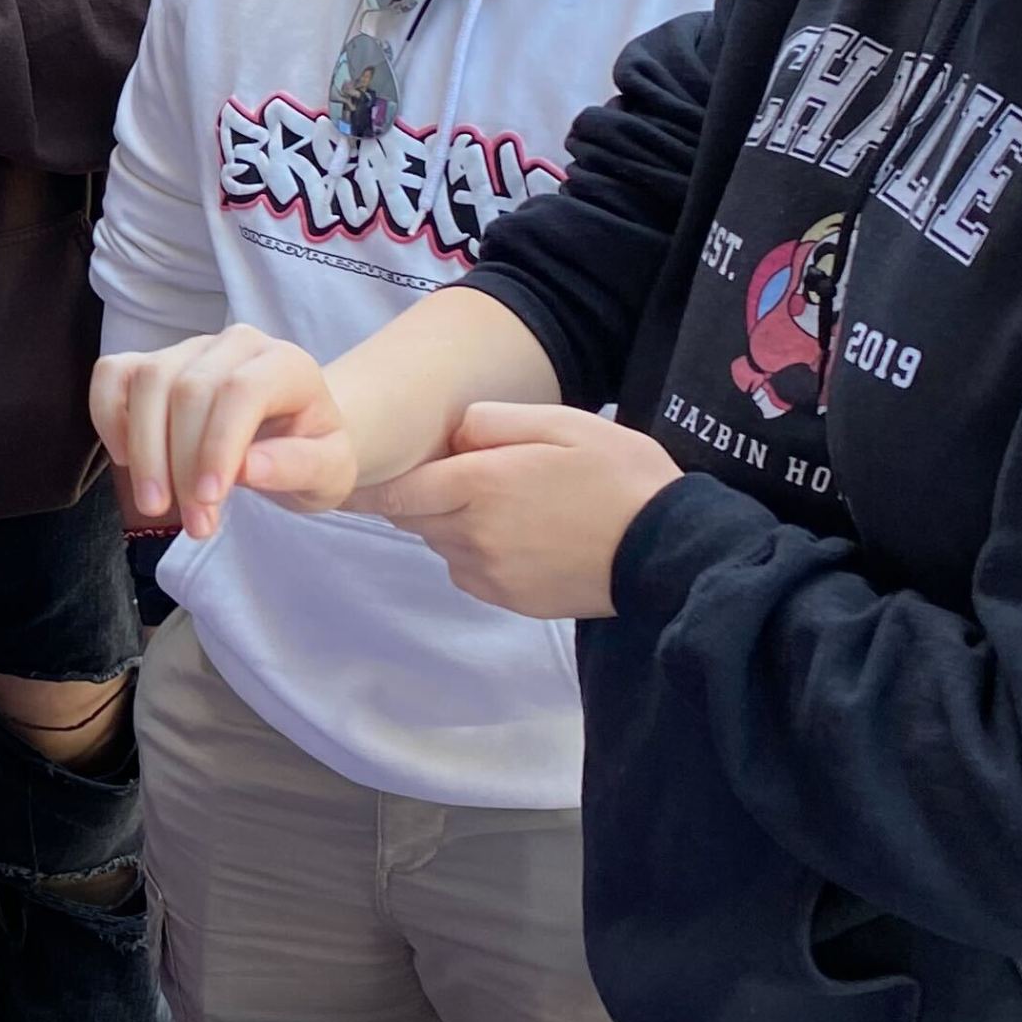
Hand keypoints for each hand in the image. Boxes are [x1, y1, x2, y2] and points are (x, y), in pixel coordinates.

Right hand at [89, 325, 363, 539]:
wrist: (296, 433)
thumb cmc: (312, 451)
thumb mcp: (329, 470)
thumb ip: (298, 465)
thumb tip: (247, 468)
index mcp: (286, 364)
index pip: (241, 390)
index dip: (217, 445)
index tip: (208, 500)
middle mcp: (235, 344)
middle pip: (187, 389)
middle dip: (181, 463)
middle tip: (194, 524)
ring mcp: (188, 349)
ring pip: (146, 381)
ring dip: (144, 451)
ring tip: (156, 505)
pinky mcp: (152, 363)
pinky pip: (112, 375)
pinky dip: (109, 418)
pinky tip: (126, 460)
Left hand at [387, 404, 681, 618]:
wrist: (668, 550)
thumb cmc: (618, 475)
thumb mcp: (562, 422)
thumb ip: (494, 422)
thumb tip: (452, 436)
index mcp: (479, 485)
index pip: (396, 491)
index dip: (371, 485)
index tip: (352, 478)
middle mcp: (472, 535)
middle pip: (415, 517)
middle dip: (424, 495)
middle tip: (462, 474)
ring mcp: (489, 574)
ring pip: (442, 544)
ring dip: (452, 523)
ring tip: (506, 503)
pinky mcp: (509, 600)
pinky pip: (469, 571)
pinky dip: (476, 553)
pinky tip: (520, 536)